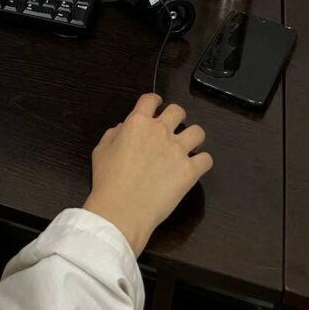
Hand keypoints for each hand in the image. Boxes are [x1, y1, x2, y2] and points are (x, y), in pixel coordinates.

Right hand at [83, 93, 212, 256]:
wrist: (122, 210)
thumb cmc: (108, 180)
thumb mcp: (101, 150)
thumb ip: (113, 134)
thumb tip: (124, 128)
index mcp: (137, 123)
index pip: (151, 99)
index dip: (155, 101)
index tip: (157, 106)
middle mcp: (160, 131)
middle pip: (178, 110)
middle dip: (176, 117)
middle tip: (173, 128)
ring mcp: (178, 150)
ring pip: (198, 132)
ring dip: (193, 137)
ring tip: (187, 147)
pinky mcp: (190, 171)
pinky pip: (207, 159)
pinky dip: (201, 162)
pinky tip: (194, 167)